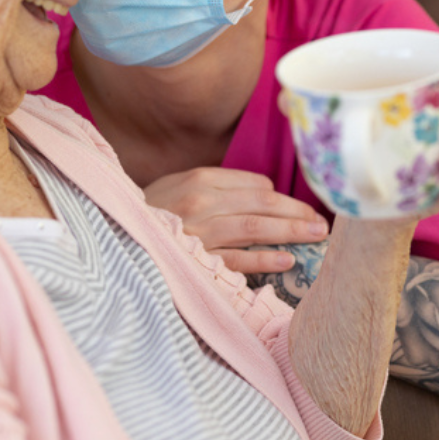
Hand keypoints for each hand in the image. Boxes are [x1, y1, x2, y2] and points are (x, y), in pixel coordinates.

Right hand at [143, 167, 328, 273]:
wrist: (115, 233)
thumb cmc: (155, 210)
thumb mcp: (180, 184)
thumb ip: (221, 185)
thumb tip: (266, 190)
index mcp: (200, 179)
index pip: (255, 185)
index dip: (284, 198)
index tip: (304, 208)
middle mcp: (201, 201)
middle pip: (262, 204)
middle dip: (297, 213)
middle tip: (323, 222)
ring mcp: (198, 232)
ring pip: (254, 229)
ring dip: (290, 232)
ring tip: (315, 236)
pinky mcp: (195, 259)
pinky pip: (236, 260)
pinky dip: (263, 260)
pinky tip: (287, 260)